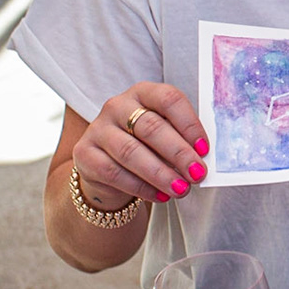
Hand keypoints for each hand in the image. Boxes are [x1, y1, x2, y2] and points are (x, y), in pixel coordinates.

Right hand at [72, 83, 209, 208]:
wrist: (107, 170)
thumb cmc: (146, 148)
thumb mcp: (164, 136)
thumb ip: (182, 139)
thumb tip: (203, 157)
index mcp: (143, 92)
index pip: (169, 99)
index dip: (189, 124)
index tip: (205, 149)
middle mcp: (117, 105)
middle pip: (151, 127)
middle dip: (178, 153)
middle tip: (197, 173)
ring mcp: (98, 128)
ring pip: (131, 152)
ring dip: (161, 174)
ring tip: (181, 189)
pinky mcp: (84, 153)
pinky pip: (114, 173)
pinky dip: (141, 187)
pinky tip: (161, 196)